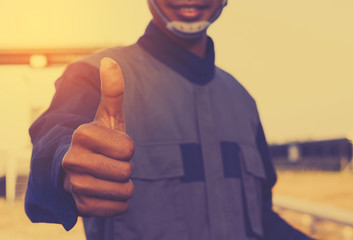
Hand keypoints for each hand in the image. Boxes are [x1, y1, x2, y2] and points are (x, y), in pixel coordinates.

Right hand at [62, 57, 134, 216]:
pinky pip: (119, 208)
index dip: (127, 147)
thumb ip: (112, 91)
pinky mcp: (81, 207)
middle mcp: (72, 160)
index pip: (128, 148)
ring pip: (124, 191)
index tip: (113, 145)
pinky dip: (120, 201)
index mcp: (81, 134)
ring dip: (123, 184)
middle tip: (111, 162)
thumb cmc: (100, 139)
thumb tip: (110, 61)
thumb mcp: (108, 115)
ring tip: (108, 176)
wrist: (82, 167)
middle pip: (126, 171)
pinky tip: (106, 191)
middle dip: (126, 167)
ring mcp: (74, 186)